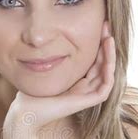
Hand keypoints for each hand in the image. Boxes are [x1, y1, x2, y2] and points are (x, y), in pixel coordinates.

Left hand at [4, 20, 115, 137]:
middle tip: (107, 26)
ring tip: (109, 38)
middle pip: (103, 64)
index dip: (98, 44)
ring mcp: (86, 96)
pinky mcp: (87, 102)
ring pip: (107, 74)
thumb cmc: (31, 93)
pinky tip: (108, 58)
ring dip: (110, 56)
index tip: (98, 25)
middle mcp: (84, 88)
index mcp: (77, 81)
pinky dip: (109, 73)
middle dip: (106, 45)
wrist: (27, 112)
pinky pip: (105, 87)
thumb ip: (52, 55)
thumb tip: (50, 36)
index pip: (94, 60)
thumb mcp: (45, 69)